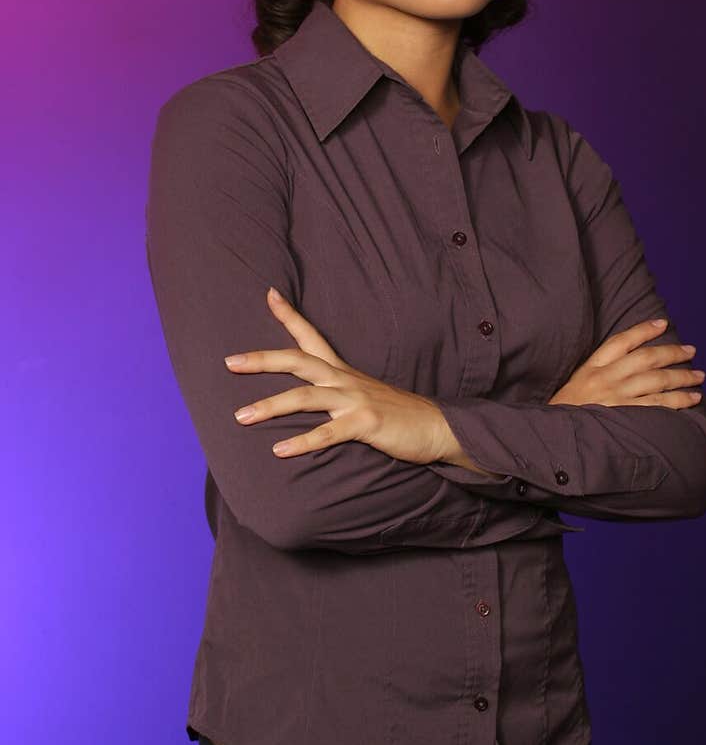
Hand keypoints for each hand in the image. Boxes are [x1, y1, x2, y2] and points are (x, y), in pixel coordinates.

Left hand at [225, 287, 448, 463]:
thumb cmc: (398, 414)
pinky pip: (328, 433)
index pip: (311, 337)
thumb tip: (309, 397)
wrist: (437, 427)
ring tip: (242, 417)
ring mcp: (355, 401)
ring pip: (305, 398)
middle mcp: (345, 380)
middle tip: (230, 362)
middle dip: (262, 360)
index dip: (289, 315)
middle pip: (297, 361)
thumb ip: (336, 393)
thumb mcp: (364, 394)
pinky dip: (302, 442)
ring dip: (270, 406)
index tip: (269, 293)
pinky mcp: (365, 424)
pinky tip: (279, 450)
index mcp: (343, 372)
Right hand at [548, 318, 704, 408]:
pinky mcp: (624, 416)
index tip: (662, 324)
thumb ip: (599, 371)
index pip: (621, 341)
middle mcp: (605, 378)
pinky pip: (658, 405)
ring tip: (699, 376)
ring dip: (682, 376)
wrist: (552, 437)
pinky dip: (678, 400)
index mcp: (592, 367)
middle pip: (646, 358)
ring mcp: (616, 397)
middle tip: (691, 351)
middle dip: (672, 352)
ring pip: (657, 380)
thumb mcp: (577, 384)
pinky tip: (693, 398)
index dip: (643, 330)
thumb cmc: (566, 411)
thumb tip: (630, 364)